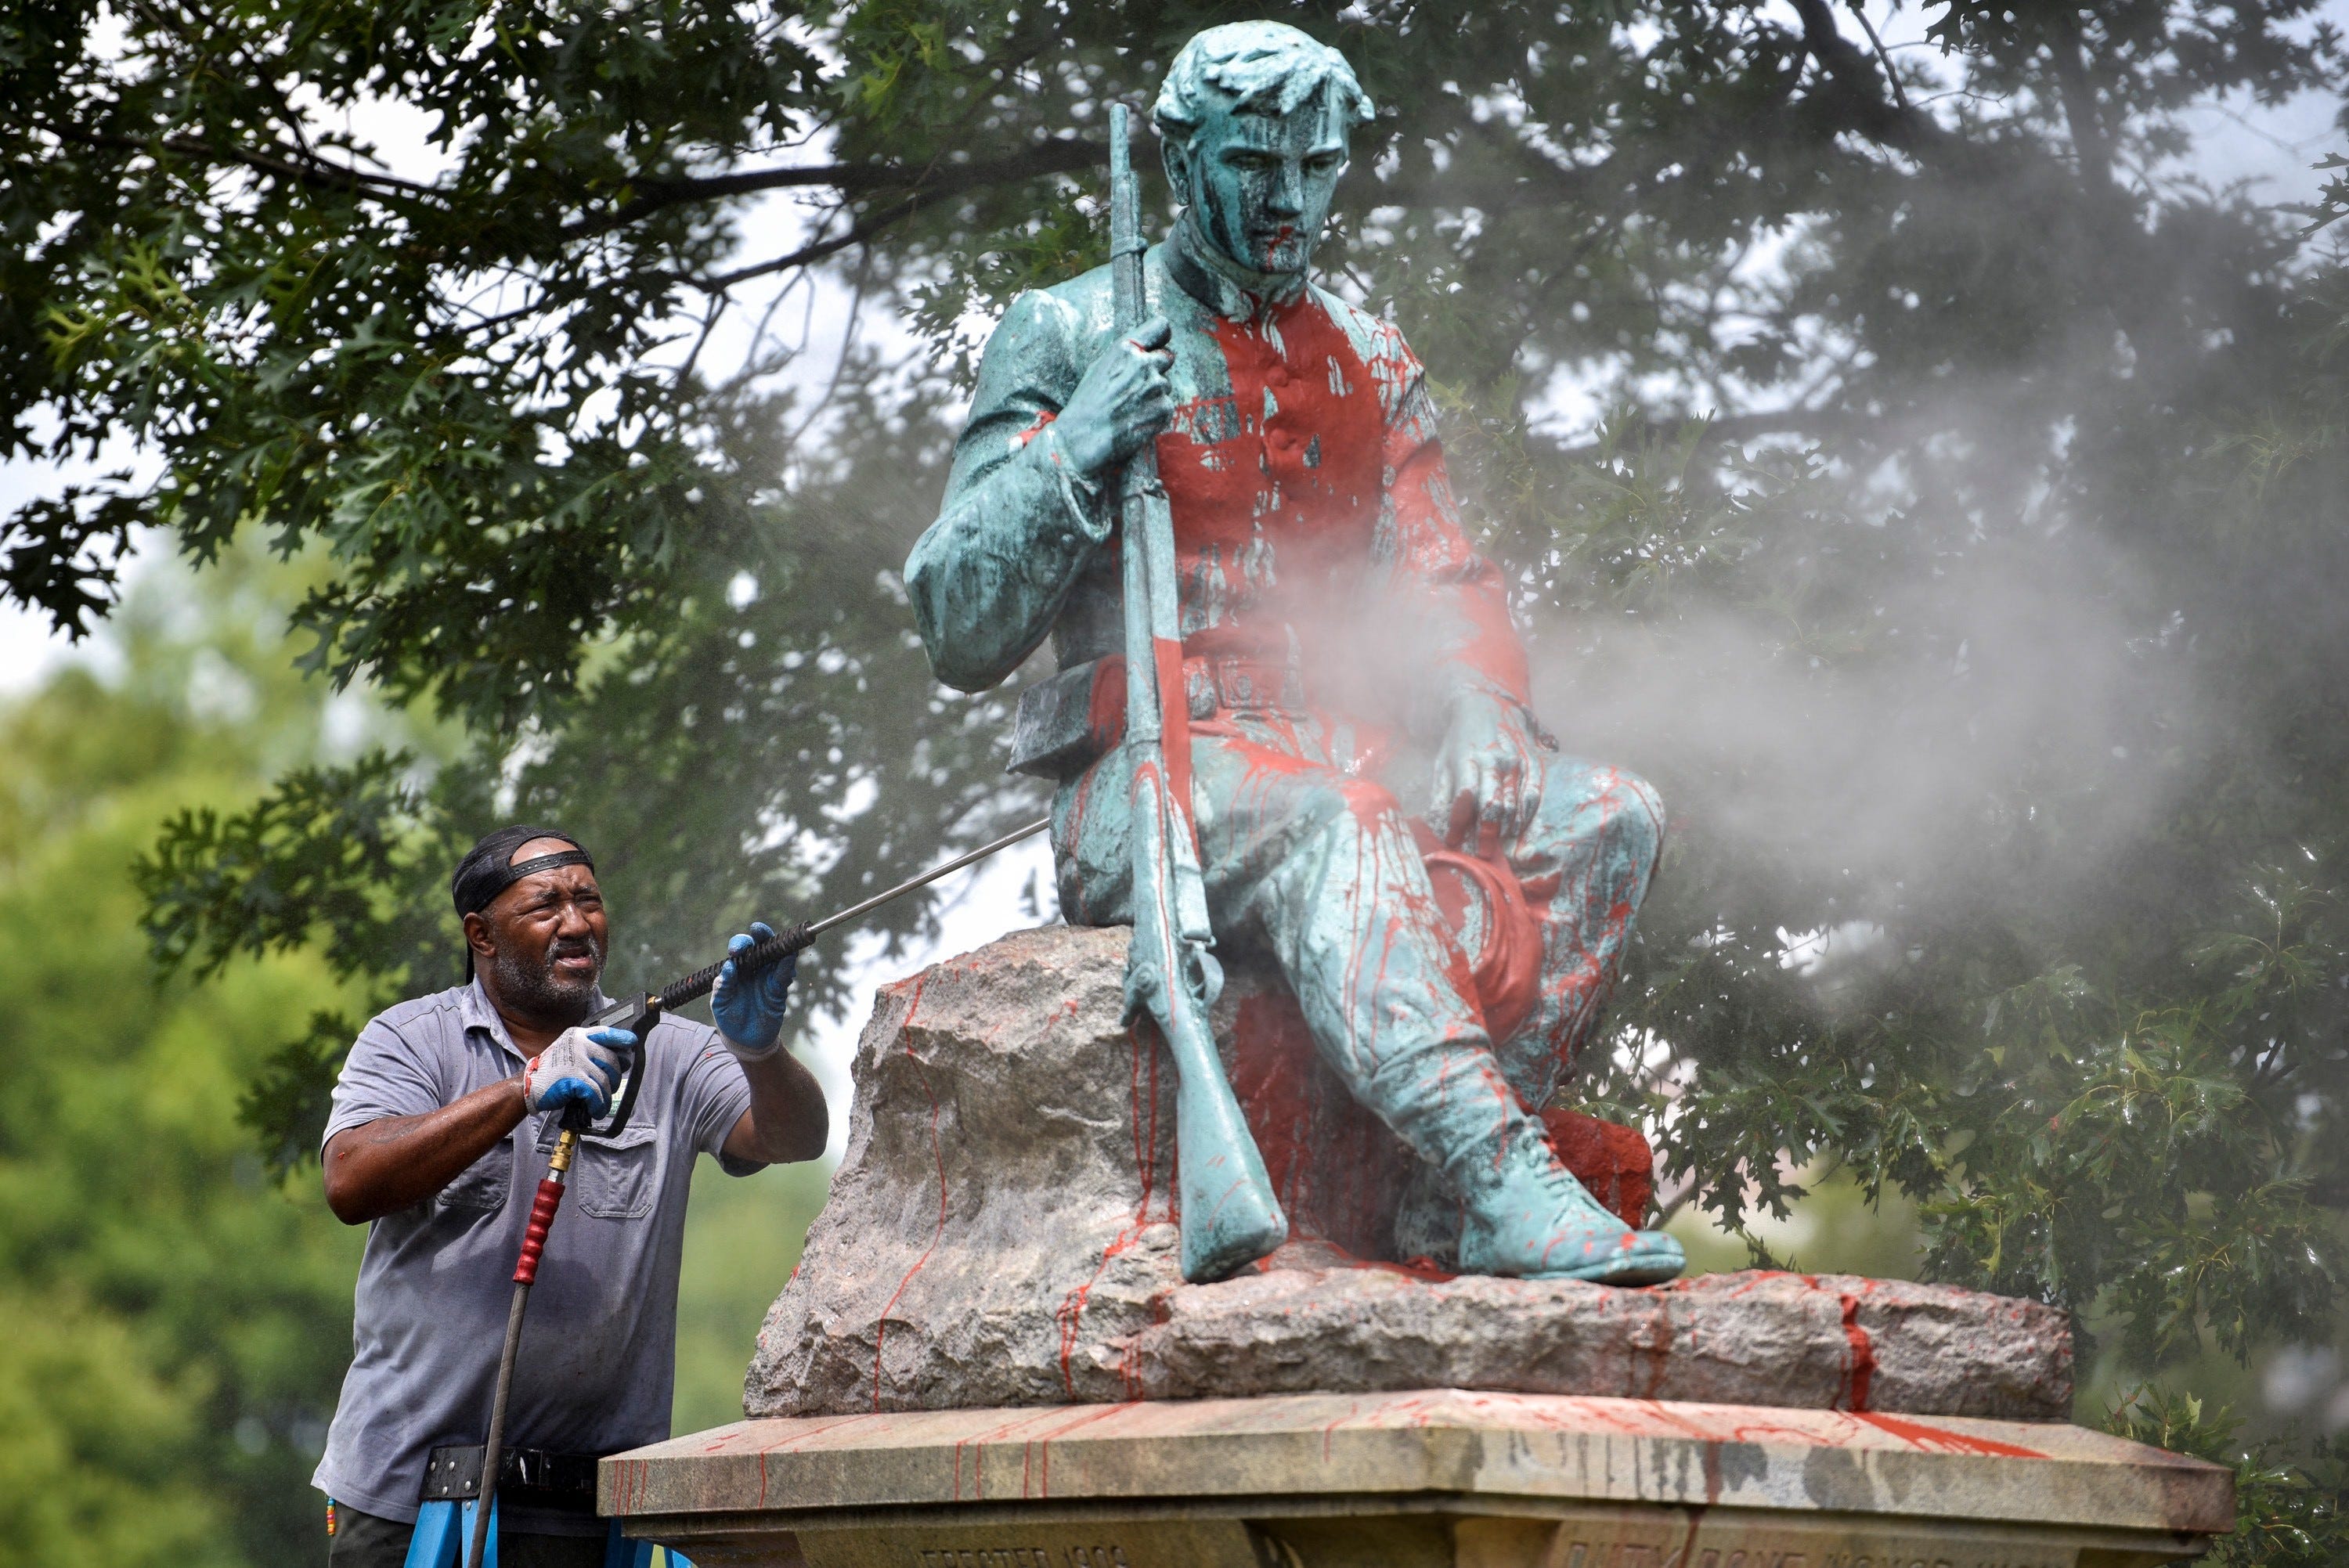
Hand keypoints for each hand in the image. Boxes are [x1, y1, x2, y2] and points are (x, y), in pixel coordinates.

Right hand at [523, 1026, 633, 1116]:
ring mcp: (577, 1061)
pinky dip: (599, 1105)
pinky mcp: (574, 1079)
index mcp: (578, 1036)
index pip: (605, 1032)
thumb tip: (620, 1060)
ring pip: (605, 1080)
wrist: (528, 1086)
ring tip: (601, 1102)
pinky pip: (596, 1094)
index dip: (621, 1037)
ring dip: (606, 1095)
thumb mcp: (569, 1052)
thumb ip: (590, 1052)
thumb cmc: (552, 1072)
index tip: (632, 1042)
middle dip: (614, 1077)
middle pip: (611, 1060)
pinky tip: (596, 1109)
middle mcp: (579, 1045)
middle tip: (610, 1086)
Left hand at [713, 921, 797, 1060]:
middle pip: (760, 944)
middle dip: (761, 934)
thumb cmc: (730, 1019)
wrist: (746, 1040)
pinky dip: (788, 965)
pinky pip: (785, 973)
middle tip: (757, 931)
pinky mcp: (779, 988)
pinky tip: (788, 958)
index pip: (740, 949)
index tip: (736, 951)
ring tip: (779, 942)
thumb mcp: (719, 1004)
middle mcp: (754, 968)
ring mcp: (768, 976)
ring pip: (776, 954)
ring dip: (778, 945)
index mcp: (737, 969)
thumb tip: (729, 966)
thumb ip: (722, 986)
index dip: (739, 944)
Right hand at [1052, 315, 1175, 475]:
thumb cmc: (1087, 403)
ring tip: (1131, 407)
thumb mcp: (1099, 367)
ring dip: (1155, 394)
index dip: (1161, 338)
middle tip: (1138, 386)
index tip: (1158, 345)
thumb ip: (1125, 356)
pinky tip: (1137, 419)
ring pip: (1166, 385)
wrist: (1083, 438)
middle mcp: (1144, 364)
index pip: (1161, 327)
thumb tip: (1144, 350)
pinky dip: (1156, 413)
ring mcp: (1156, 387)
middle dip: (1157, 369)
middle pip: (1167, 357)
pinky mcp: (1164, 409)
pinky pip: (1167, 406)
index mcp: (1126, 349)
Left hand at [1430, 690, 1546, 848]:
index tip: (1452, 843)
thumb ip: (1441, 793)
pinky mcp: (1530, 763)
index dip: (1458, 823)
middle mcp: (1493, 761)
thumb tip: (1435, 824)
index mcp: (1467, 760)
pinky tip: (1516, 830)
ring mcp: (1514, 762)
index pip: (1464, 798)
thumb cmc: (1458, 740)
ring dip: (1505, 828)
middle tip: (1483, 855)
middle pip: (1493, 803)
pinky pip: (1531, 795)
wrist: (1484, 706)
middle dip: (1487, 833)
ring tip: (1498, 847)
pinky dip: (1524, 815)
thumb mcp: (1442, 762)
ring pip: (1513, 802)